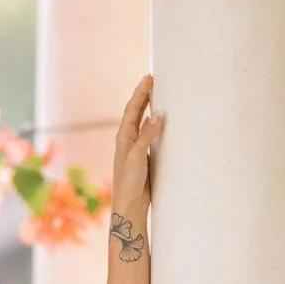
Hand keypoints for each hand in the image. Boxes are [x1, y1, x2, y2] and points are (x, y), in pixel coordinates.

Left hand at [112, 72, 162, 215]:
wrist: (130, 206)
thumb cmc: (130, 183)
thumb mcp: (137, 156)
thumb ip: (147, 135)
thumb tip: (158, 115)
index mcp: (124, 137)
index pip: (133, 109)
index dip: (141, 93)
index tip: (149, 78)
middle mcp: (128, 141)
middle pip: (136, 112)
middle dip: (144, 96)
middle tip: (153, 80)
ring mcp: (135, 148)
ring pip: (142, 123)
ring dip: (148, 108)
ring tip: (157, 94)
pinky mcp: (143, 157)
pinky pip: (149, 134)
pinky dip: (154, 124)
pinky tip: (160, 121)